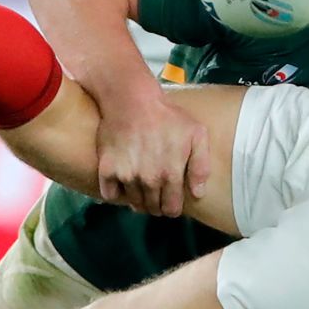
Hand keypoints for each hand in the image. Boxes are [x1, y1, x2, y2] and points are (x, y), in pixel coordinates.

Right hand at [95, 85, 209, 215]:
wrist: (132, 99)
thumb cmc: (167, 116)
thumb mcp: (196, 134)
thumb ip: (200, 166)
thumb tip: (197, 193)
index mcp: (170, 175)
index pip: (171, 209)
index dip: (172, 207)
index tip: (170, 200)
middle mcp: (148, 180)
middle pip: (152, 208)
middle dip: (156, 204)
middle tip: (156, 193)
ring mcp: (126, 176)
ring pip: (133, 202)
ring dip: (138, 199)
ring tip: (141, 187)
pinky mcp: (107, 169)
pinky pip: (110, 194)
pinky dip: (115, 193)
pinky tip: (122, 183)